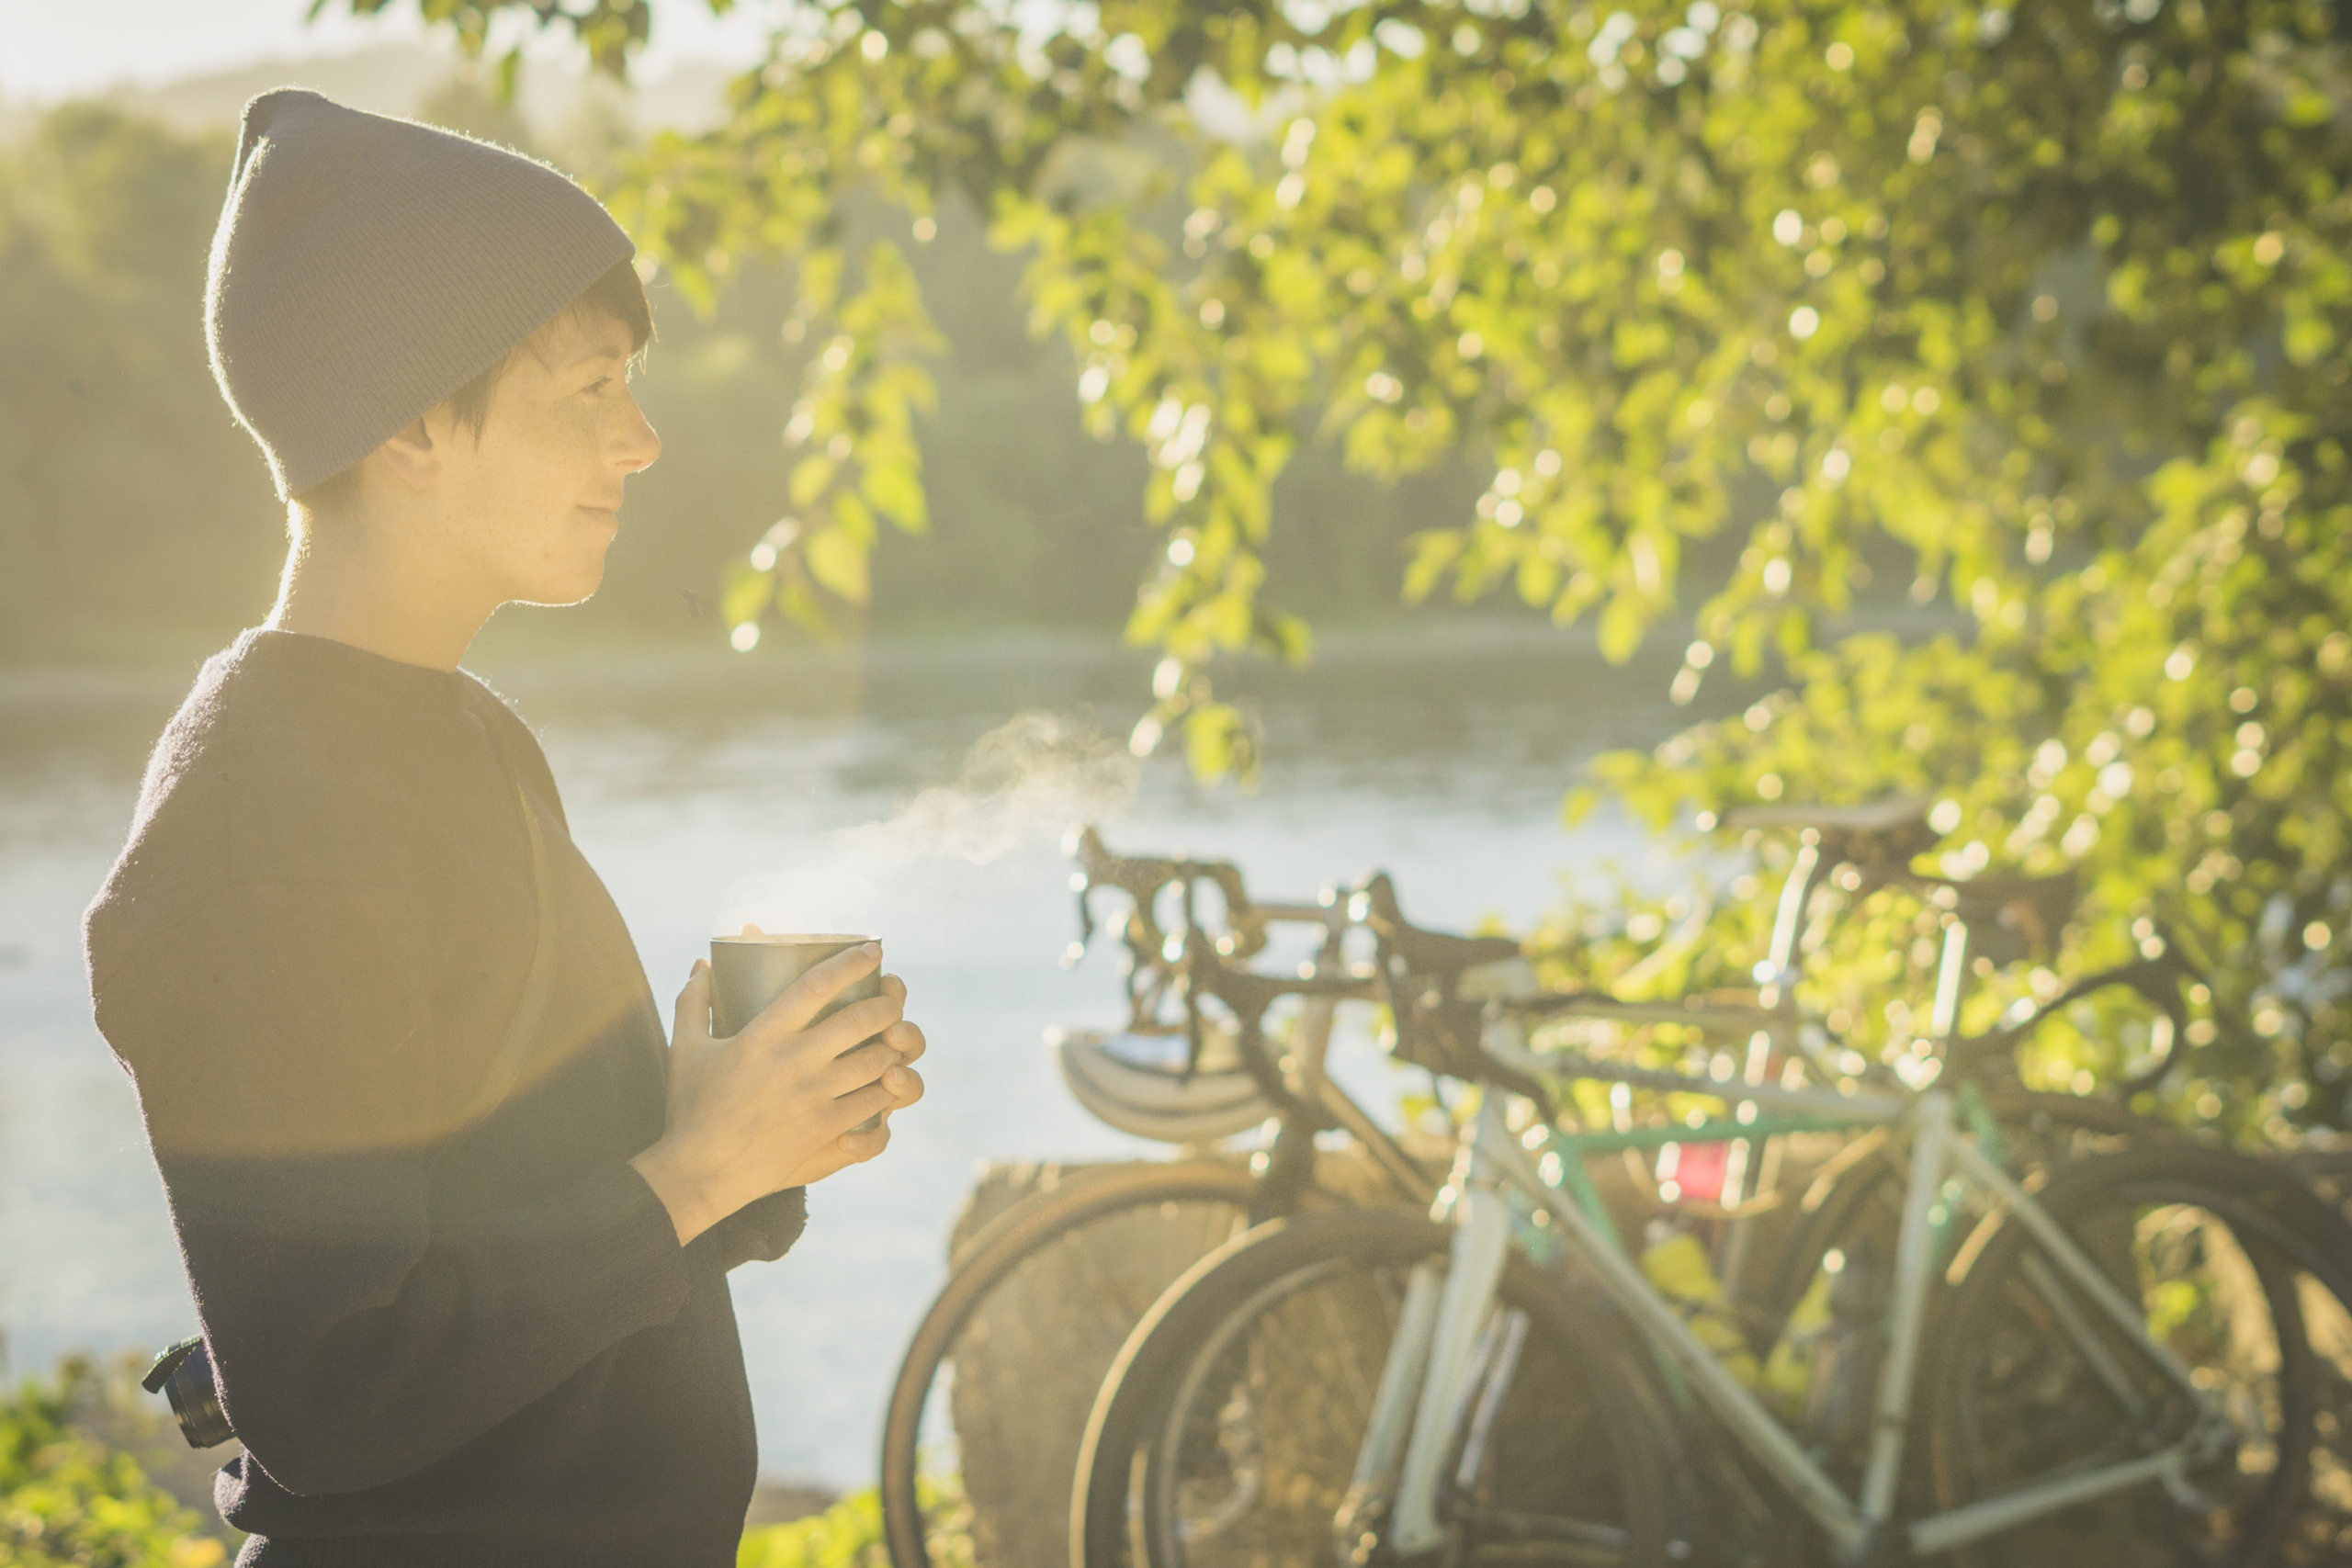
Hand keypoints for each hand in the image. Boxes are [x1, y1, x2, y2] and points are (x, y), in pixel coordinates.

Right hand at [629, 945, 926, 1244]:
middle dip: (889, 1004)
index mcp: (764, 1036)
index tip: (873, 950)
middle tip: (892, 998)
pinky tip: (887, 1083)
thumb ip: (694, 1003)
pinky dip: (887, 1090)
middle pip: (863, 1019)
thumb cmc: (690, 1109)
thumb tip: (703, 965)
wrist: (699, 1173)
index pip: (818, 985)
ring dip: (894, 1047)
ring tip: (894, 1039)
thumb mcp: (686, 1051)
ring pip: (878, 1062)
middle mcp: (796, 1063)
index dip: (852, 962)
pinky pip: (876, 1105)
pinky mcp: (827, 1131)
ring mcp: (816, 1099)